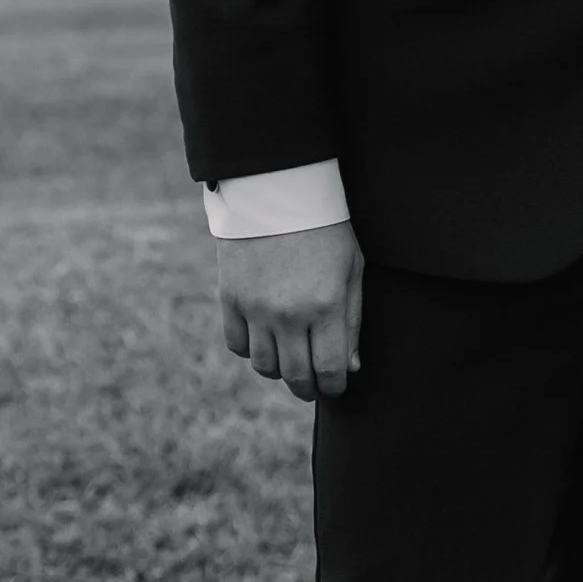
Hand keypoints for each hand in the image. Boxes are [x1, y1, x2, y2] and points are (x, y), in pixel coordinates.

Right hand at [218, 222, 363, 402]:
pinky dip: (251, 351)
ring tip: (290, 362)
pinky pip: (238, 345)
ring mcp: (255, 308)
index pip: (329, 369)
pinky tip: (265, 341)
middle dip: (308, 388)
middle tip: (313, 387)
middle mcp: (288, 314)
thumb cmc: (325, 230)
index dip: (334, 387)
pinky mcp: (230, 299)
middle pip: (296, 375)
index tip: (335, 386)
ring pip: (264, 366)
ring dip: (279, 371)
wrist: (277, 193)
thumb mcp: (351, 271)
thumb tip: (351, 368)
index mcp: (325, 306)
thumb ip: (352, 322)